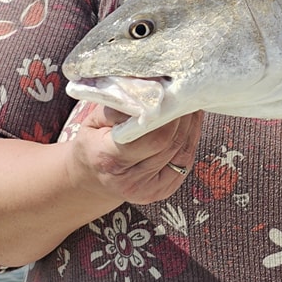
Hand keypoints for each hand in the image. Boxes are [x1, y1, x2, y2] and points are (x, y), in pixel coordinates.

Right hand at [70, 103, 203, 204]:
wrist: (89, 176)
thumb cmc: (92, 141)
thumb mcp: (94, 120)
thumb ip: (120, 107)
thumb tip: (150, 89)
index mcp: (108, 159)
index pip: (153, 137)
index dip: (169, 116)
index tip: (175, 94)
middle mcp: (129, 180)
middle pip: (171, 144)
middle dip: (183, 118)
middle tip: (188, 94)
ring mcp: (148, 190)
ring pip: (182, 152)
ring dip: (191, 127)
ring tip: (191, 105)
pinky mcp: (162, 192)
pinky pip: (185, 162)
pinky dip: (190, 140)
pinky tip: (191, 123)